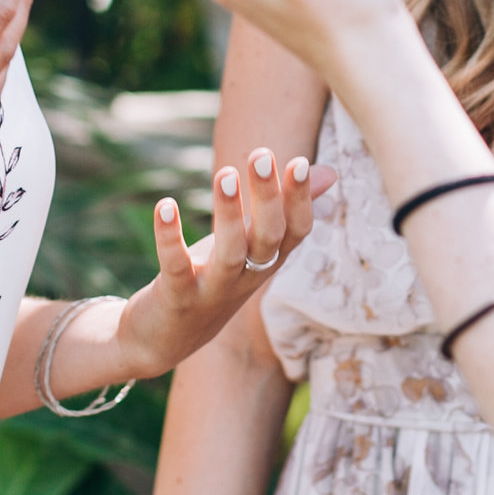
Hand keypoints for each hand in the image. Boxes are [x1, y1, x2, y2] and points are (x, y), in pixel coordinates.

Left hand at [119, 145, 336, 377]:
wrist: (164, 340)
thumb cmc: (213, 279)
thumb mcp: (251, 245)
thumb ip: (286, 210)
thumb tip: (330, 173)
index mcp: (267, 261)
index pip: (295, 232)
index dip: (300, 200)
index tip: (300, 162)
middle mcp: (247, 277)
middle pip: (268, 238)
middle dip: (267, 197)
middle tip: (261, 154)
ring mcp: (212, 290)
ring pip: (229, 254)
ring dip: (228, 215)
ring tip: (223, 173)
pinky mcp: (176, 298)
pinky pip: (176, 267)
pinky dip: (170, 237)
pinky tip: (165, 205)